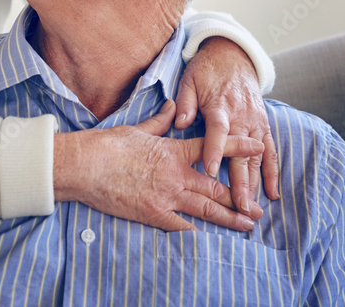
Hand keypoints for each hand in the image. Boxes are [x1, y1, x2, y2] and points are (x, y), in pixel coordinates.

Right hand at [53, 101, 263, 231]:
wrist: (86, 166)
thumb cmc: (109, 145)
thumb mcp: (138, 128)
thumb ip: (161, 121)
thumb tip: (172, 105)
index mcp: (174, 152)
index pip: (213, 148)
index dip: (238, 148)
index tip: (258, 147)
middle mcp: (176, 175)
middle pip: (216, 186)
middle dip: (240, 197)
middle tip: (257, 207)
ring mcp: (166, 197)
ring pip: (206, 208)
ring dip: (229, 217)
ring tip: (247, 224)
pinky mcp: (153, 214)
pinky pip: (182, 227)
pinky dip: (199, 234)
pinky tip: (213, 241)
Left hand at [175, 36, 280, 216]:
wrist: (233, 56)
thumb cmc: (206, 71)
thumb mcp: (189, 80)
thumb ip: (185, 102)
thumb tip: (179, 122)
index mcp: (220, 106)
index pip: (218, 131)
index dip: (215, 150)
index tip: (211, 170)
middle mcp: (241, 117)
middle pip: (241, 152)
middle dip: (240, 180)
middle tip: (239, 206)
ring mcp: (255, 123)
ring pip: (256, 157)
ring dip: (256, 183)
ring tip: (253, 208)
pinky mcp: (263, 126)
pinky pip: (270, 152)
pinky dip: (272, 172)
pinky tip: (272, 193)